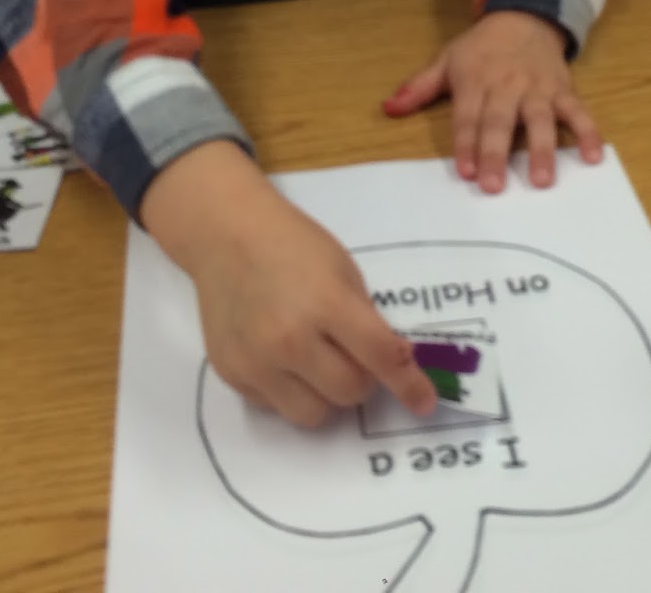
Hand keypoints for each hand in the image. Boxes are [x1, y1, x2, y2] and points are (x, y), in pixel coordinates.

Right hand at [141, 141, 436, 428]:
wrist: (226, 235)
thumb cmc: (293, 245)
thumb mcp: (344, 271)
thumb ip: (366, 319)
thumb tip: (392, 363)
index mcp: (327, 304)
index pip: (380, 357)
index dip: (409, 384)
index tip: (424, 403)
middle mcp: (290, 340)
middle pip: (349, 393)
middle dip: (361, 378)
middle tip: (350, 352)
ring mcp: (256, 362)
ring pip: (313, 414)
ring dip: (326, 394)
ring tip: (315, 362)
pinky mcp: (232, 375)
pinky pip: (276, 407)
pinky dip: (288, 390)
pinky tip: (279, 357)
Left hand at [382, 10, 602, 193]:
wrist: (525, 15)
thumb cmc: (482, 48)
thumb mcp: (446, 60)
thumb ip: (420, 88)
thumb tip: (388, 109)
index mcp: (475, 81)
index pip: (468, 117)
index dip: (465, 143)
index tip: (464, 171)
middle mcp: (507, 86)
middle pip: (500, 123)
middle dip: (497, 154)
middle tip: (494, 186)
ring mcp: (537, 89)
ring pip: (540, 120)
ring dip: (542, 150)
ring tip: (542, 181)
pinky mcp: (562, 90)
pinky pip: (577, 112)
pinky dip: (588, 133)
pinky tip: (593, 157)